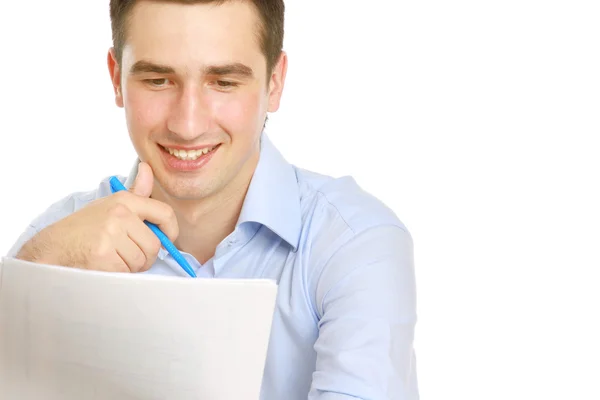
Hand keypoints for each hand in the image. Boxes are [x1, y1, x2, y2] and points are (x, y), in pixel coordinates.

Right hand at [16, 162, 177, 272]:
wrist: (52, 246)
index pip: (164, 213)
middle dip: (146, 256)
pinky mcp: (103, 256)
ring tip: (114, 258)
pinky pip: (126, 271)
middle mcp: (120, 215)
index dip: (171, 231)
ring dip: (131, 266)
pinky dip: (119, 274)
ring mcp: (111, 235)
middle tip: (130, 255)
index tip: (168, 240)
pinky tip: (105, 265)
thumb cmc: (84, 227)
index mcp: (124, 200)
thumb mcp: (109, 204)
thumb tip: (147, 168)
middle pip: (154, 245)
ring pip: (141, 261)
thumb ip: (135, 192)